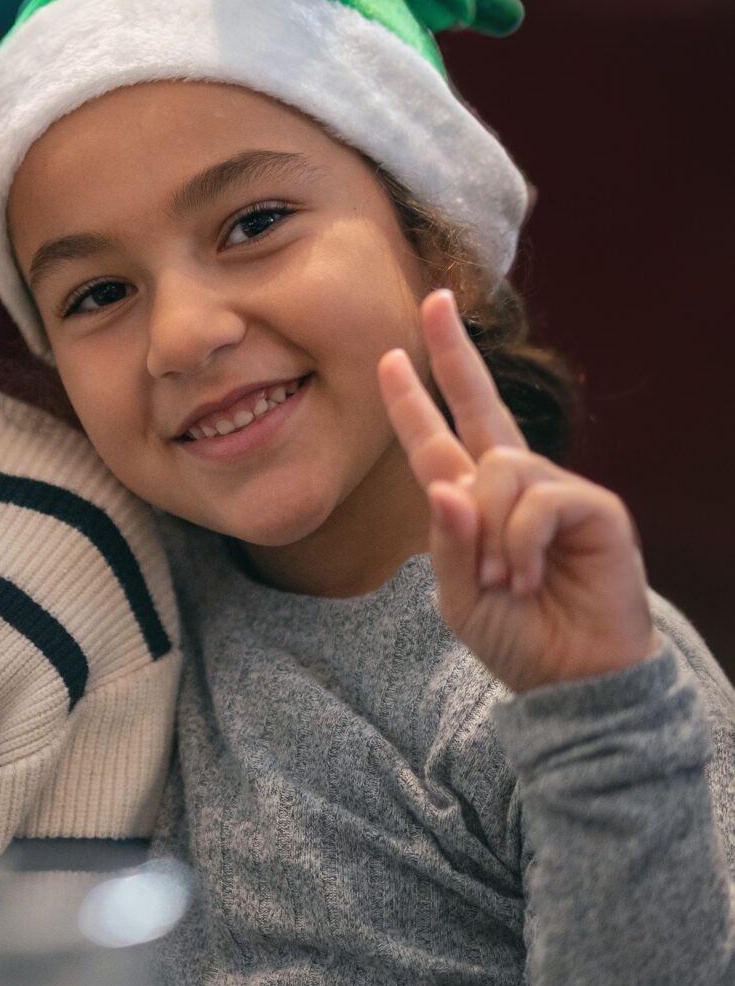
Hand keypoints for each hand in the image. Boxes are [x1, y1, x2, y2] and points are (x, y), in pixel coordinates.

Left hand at [378, 290, 655, 694]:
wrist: (572, 683)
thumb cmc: (518, 640)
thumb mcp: (457, 596)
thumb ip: (445, 542)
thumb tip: (443, 484)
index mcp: (474, 506)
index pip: (437, 441)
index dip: (413, 400)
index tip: (389, 356)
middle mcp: (516, 487)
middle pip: (482, 406)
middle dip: (454, 354)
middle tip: (435, 302)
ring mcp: (558, 492)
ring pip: (501, 466)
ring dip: (488, 529)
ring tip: (502, 580)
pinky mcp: (596, 508)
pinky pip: (539, 498)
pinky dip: (520, 540)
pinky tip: (529, 576)